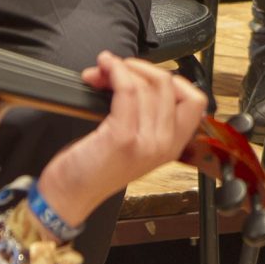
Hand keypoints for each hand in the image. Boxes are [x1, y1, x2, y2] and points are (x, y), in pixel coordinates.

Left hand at [35, 53, 209, 225]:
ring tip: (103, 70)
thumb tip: (138, 75)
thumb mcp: (136, 144)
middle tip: (118, 69)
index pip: (195, 100)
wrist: (69, 195)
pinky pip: (127, 89)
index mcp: (172, 146)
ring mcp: (145, 142)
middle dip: (140, 67)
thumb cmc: (96, 168)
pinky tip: (104, 69)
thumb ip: (148, 116)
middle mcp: (164, 145)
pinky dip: (115, 71)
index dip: (174, 80)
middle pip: (169, 84)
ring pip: (145, 84)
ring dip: (122, 68)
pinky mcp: (122, 137)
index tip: (148, 75)